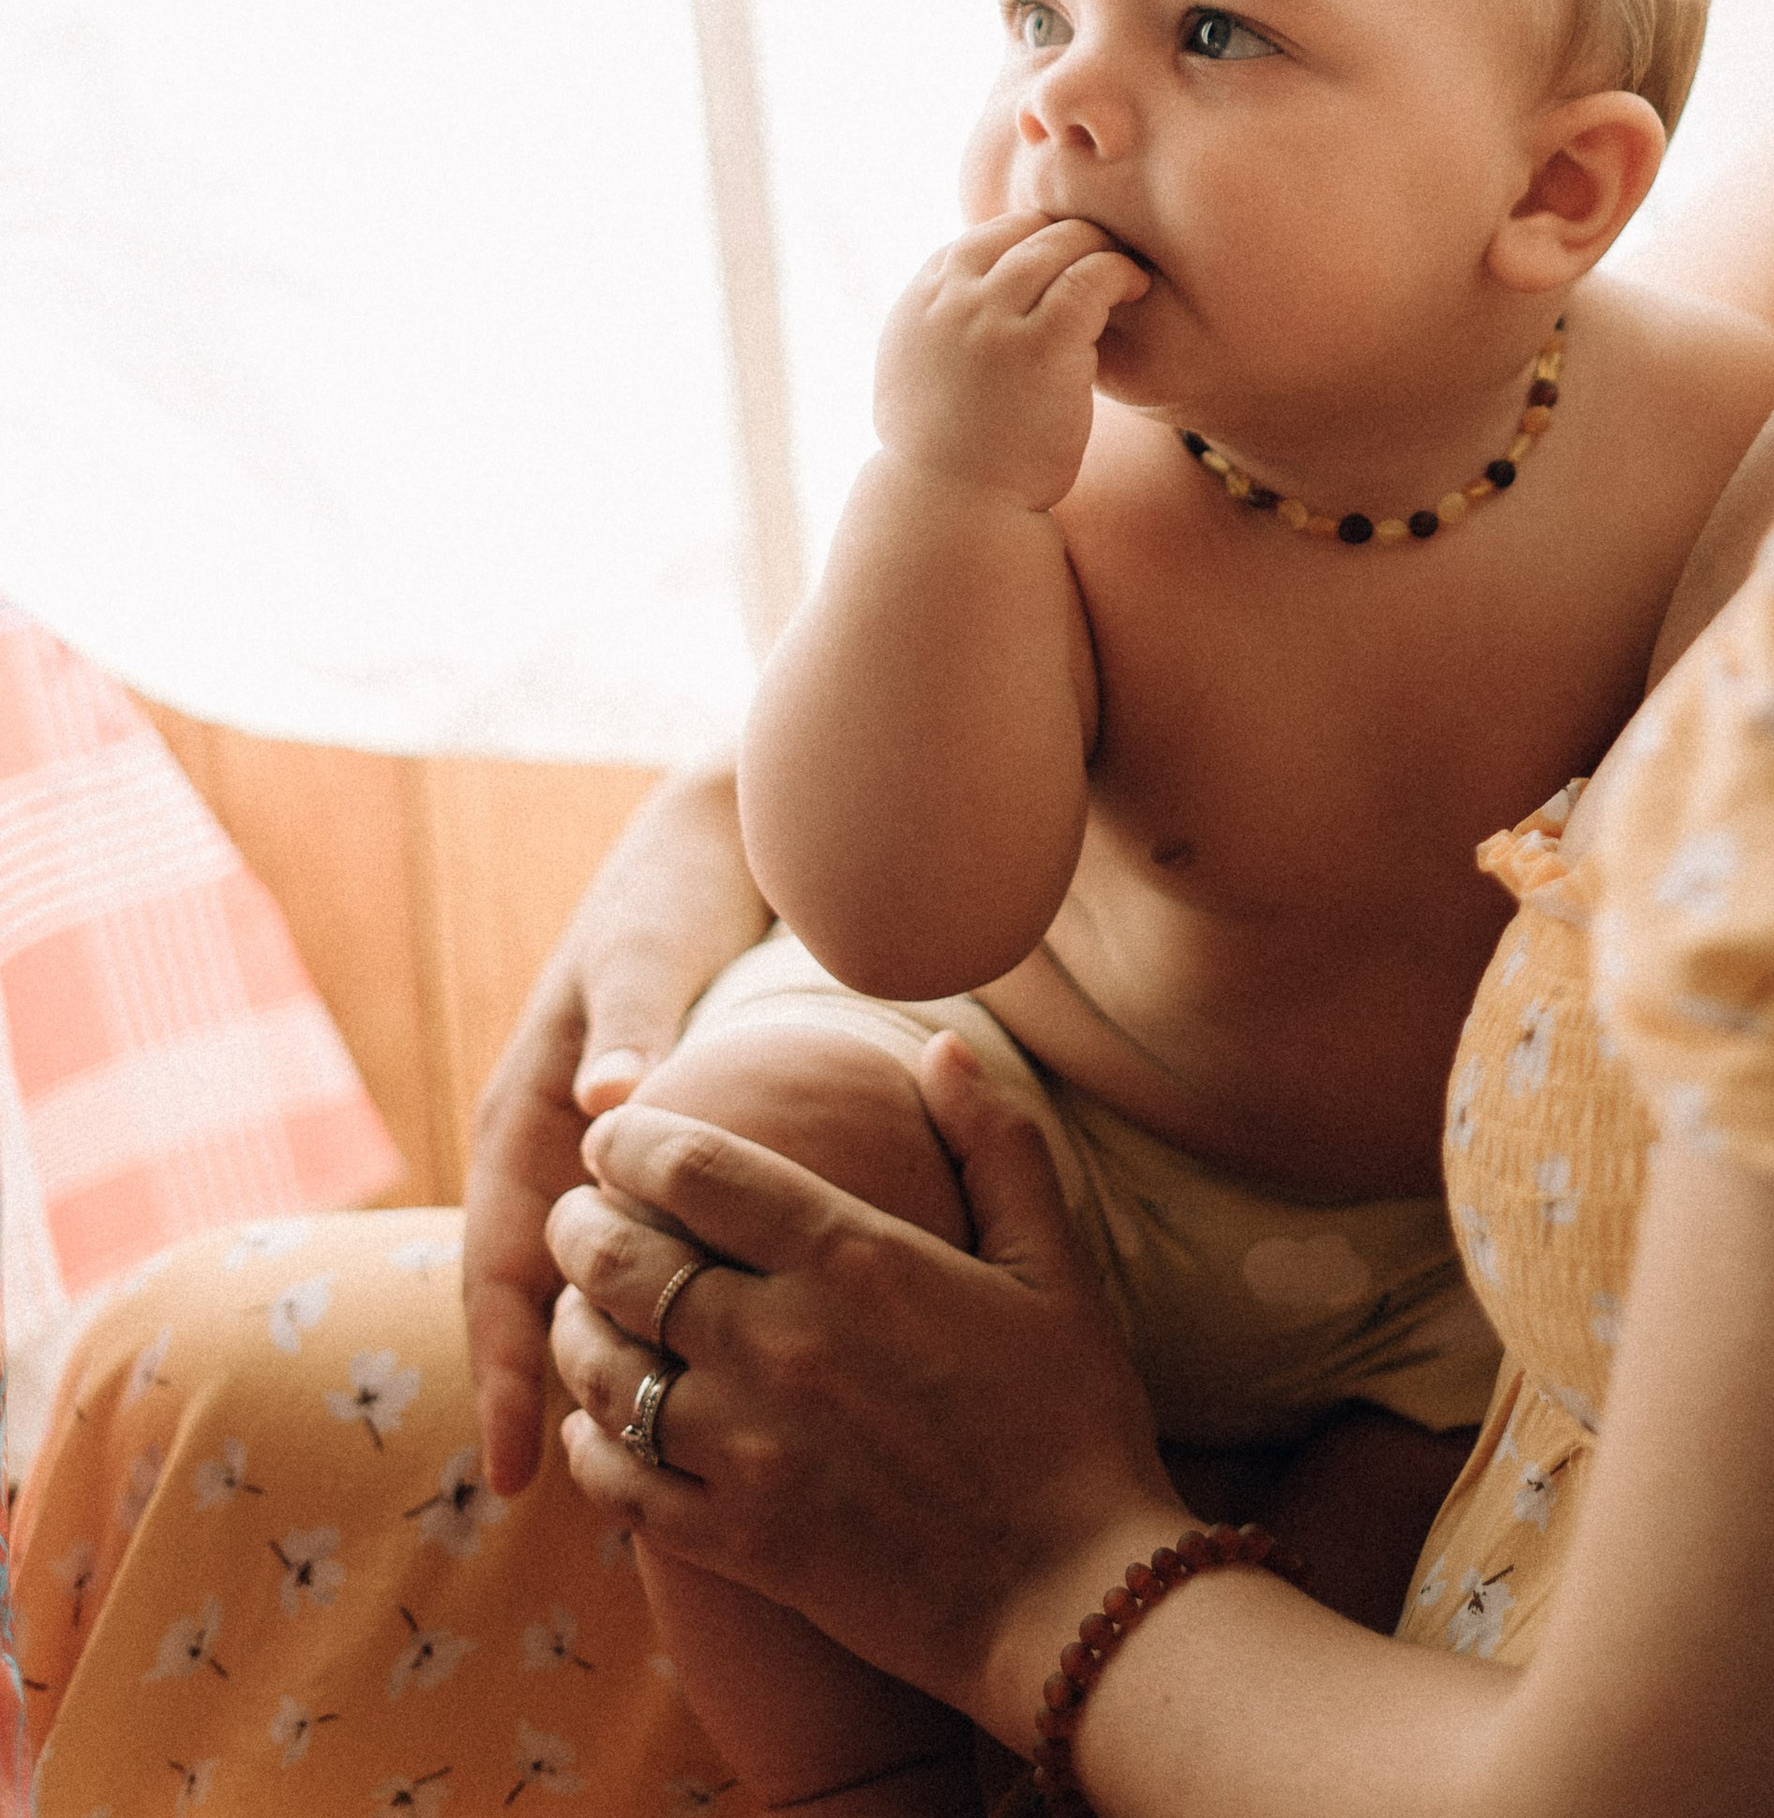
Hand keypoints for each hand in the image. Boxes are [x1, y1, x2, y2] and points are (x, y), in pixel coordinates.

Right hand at [465, 762, 769, 1496]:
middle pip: (526, 1292)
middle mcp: (548, 1142)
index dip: (503, 1364)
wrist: (713, 833)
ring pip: (575, 1279)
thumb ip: (631, 1022)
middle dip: (531, 1392)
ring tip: (619, 1464)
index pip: (500, 1262)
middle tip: (555, 1501)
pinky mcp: (643, 1146)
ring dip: (583, 1360)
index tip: (511, 1464)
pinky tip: (679, 1363)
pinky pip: (629, 1246)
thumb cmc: (675, 890)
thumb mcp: (647, 949)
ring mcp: (590, 1148)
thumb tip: (609, 1102)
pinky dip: (636, 1308)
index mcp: (528, 1109)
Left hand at [548, 1032, 1178, 1735]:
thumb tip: (942, 1046)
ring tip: (576, 1309)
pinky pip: (619, 1482)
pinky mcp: (738, 1540)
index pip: (697, 1171)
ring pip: (603, 1369)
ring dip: (573, 1328)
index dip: (634, 1141)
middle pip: (623, 1261)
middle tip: (579, 1214)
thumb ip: (996, 1143)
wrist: (1070, 1596)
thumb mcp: (1052, 1263)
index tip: (613, 1135)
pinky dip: (590, 1445)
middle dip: (582, 1224)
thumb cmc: (1071, 1419)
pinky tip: (594, 1427)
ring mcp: (748, 1448)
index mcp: (853, 1260)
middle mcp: (780, 1343)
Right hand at [873, 211, 1148, 513]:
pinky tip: (1136, 286)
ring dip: (1098, 247)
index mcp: (918, 303)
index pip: (978, 241)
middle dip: (1067, 236)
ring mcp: (992, 317)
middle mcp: (950, 300)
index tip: (1060, 263)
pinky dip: (1118, 271)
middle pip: (1021, 232)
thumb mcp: (915, 377)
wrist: (955, 511)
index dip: (1025, 243)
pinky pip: (1090, 279)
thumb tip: (960, 302)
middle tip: (1102, 253)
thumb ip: (937, 329)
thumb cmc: (947, 458)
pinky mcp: (1041, 342)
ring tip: (1125, 268)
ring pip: (1059, 245)